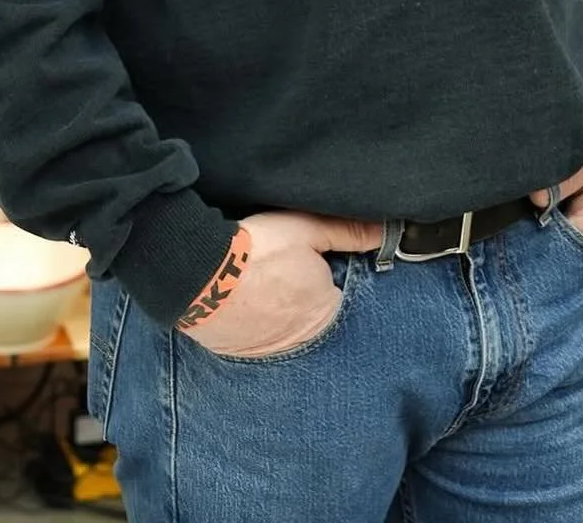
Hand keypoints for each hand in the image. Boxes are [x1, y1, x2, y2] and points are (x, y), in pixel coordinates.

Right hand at [180, 210, 381, 357]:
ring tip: (261, 280)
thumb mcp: (309, 229)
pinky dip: (254, 318)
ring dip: (278, 307)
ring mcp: (269, 352)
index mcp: (326, 315)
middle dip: (303, 291)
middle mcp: (303, 343)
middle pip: (313, 309)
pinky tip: (244, 298)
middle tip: (280, 267)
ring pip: (285, 325)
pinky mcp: (240, 353)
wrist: (197, 273)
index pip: (340, 290)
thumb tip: (384, 231)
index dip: (326, 267)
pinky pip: (258, 335)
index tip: (306, 255)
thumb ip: (349, 231)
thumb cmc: (258, 250)